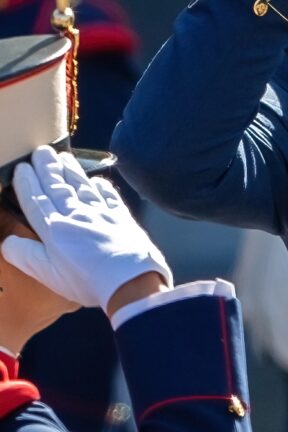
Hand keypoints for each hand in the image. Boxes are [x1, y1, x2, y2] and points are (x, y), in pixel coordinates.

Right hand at [1, 148, 171, 309]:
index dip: (27, 183)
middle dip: (47, 168)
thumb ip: (25, 255)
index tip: (21, 167)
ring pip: (82, 187)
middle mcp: (77, 215)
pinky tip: (99, 181)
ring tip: (64, 157)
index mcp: (55, 229)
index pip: (36, 200)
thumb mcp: (47, 274)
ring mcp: (102, 214)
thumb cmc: (87, 281)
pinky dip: (103, 188)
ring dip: (72, 171)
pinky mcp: (123, 219)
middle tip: (41, 150)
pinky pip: (110, 198)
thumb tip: (8, 242)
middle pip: (58, 187)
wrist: (131, 280)